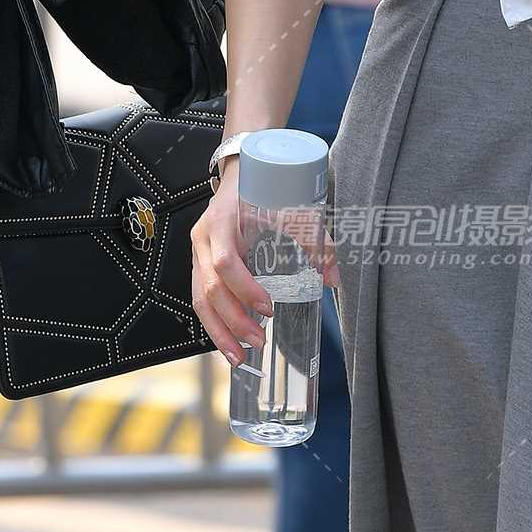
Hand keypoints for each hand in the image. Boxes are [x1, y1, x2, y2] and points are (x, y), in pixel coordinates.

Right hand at [189, 164, 338, 365]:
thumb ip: (313, 240)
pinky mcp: (200, 267)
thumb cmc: (262, 189)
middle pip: (208, 289)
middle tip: (259, 342)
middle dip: (233, 321)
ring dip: (219, 331)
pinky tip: (230, 343)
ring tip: (239, 358)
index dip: (244, 288)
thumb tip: (334, 277)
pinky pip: (201, 300)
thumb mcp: (288, 207)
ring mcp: (197, 255)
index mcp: (221, 223)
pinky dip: (215, 324)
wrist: (238, 173)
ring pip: (199, 300)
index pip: (225, 263)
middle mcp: (202, 241)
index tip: (268, 307)